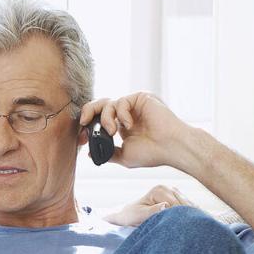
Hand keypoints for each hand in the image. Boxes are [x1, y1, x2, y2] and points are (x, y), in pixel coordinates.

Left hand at [79, 92, 212, 172]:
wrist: (172, 148)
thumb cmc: (153, 153)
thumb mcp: (124, 156)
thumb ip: (107, 153)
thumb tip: (90, 155)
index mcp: (121, 125)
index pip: (98, 118)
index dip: (87, 125)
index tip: (82, 138)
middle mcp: (127, 113)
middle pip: (99, 105)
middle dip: (87, 112)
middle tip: (84, 124)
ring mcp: (134, 105)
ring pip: (108, 103)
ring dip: (105, 118)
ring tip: (112, 132)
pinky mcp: (141, 97)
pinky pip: (121, 101)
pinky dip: (121, 114)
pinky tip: (129, 126)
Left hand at [103, 184, 195, 226]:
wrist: (129, 214)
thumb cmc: (132, 216)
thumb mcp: (140, 215)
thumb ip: (153, 211)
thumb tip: (166, 205)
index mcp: (160, 190)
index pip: (176, 205)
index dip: (177, 218)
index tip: (175, 228)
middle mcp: (169, 188)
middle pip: (185, 205)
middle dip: (184, 217)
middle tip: (184, 230)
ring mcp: (175, 192)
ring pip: (190, 207)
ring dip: (188, 217)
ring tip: (186, 228)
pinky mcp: (178, 199)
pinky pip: (190, 208)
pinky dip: (189, 216)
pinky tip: (188, 224)